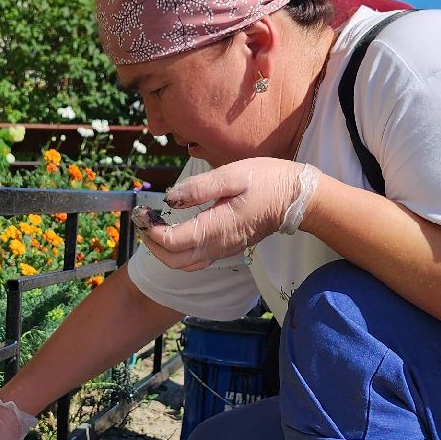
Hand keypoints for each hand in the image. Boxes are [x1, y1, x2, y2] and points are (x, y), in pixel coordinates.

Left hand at [136, 159, 323, 271]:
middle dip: (152, 243)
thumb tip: (170, 198)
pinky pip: (196, 260)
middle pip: (173, 261)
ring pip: (184, 264)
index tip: (143, 210)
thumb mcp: (233, 175)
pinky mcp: (227, 247)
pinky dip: (178, 251)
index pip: (171, 242)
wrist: (297, 198)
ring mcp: (223, 250)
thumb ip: (199, 187)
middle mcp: (218, 246)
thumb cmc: (267, 180)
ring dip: (163, 250)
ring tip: (154, 226)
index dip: (151, 229)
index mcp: (216, 228)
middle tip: (143, 220)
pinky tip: (174, 230)